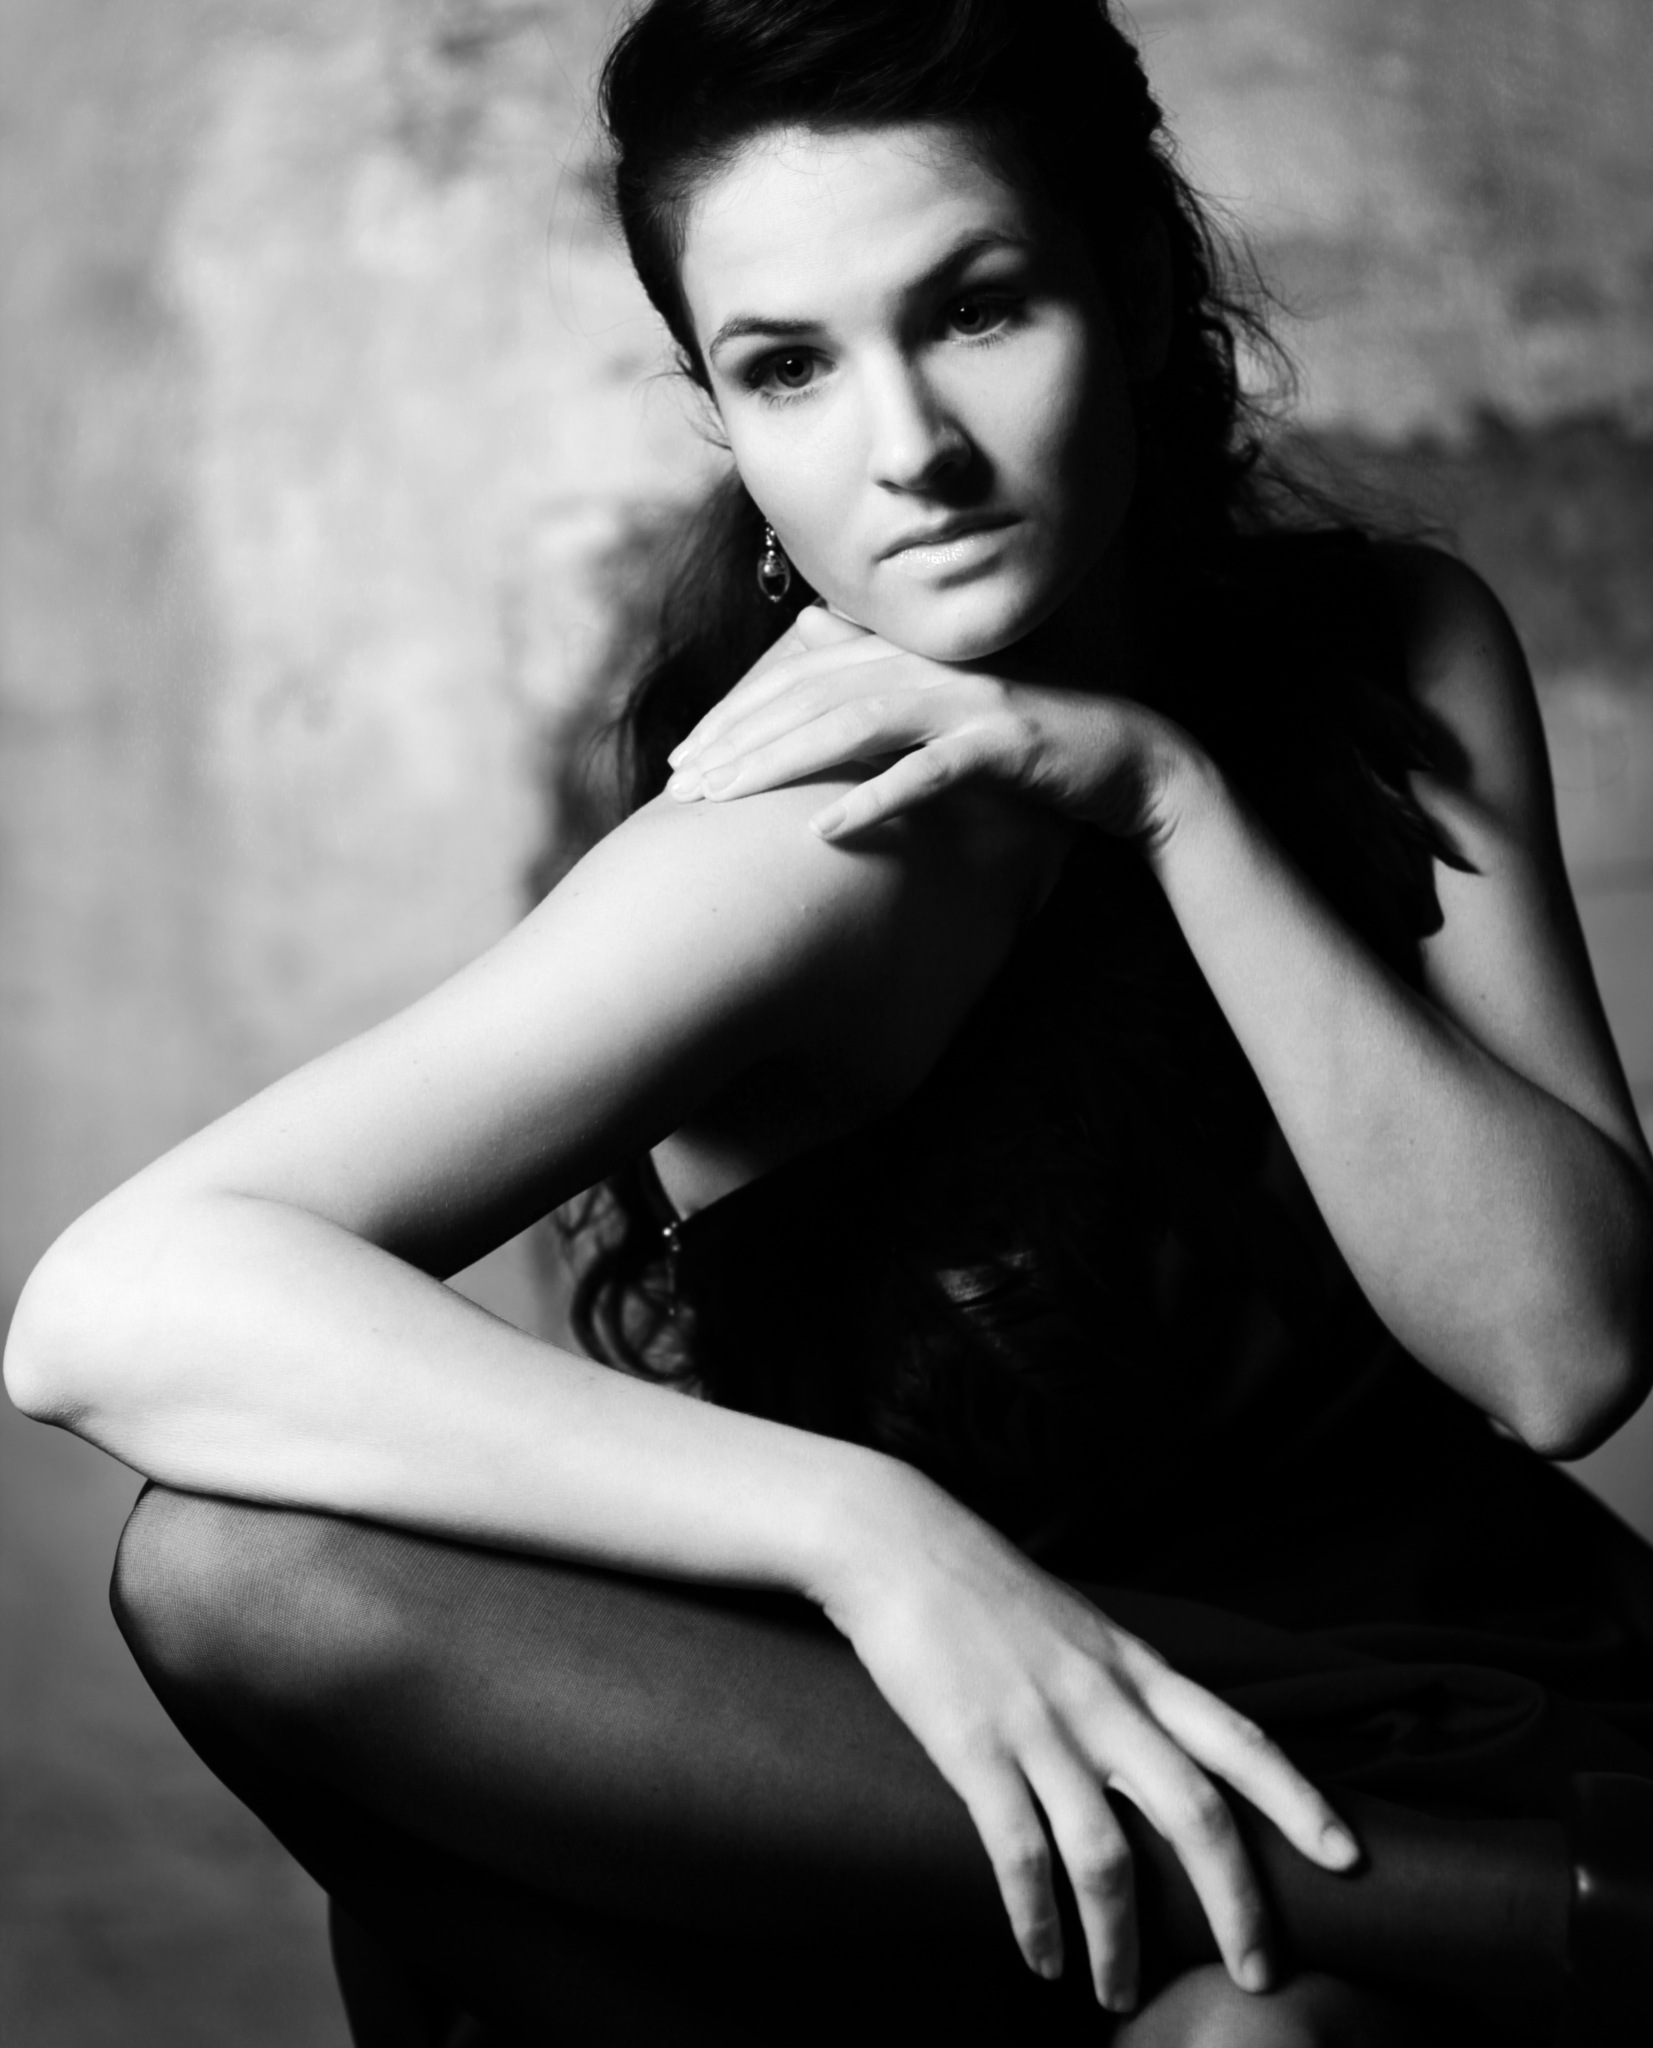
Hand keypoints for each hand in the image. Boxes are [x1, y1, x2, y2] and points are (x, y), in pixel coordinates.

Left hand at [665, 606, 1199, 847]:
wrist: (1126, 760)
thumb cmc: (1025, 743)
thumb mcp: (941, 707)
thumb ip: (874, 673)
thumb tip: (803, 631)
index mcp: (905, 656)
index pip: (798, 677)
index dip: (736, 714)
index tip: (683, 758)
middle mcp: (926, 667)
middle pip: (811, 696)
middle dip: (737, 740)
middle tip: (679, 787)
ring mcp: (966, 701)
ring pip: (853, 725)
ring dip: (781, 762)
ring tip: (724, 799)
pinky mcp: (1003, 743)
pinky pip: (928, 771)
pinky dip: (875, 799)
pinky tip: (824, 831)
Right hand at [816, 1464, 1359, 2012]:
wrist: (898, 1542)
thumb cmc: (988, 1589)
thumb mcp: (1082, 1629)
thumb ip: (1126, 1687)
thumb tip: (1163, 1748)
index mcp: (1136, 1669)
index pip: (1240, 1738)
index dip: (1299, 1801)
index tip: (1348, 1858)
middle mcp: (1103, 1702)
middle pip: (1197, 1814)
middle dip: (1238, 1905)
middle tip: (1258, 1973)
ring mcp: (1039, 1727)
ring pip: (1108, 1856)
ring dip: (1121, 1941)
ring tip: (1119, 1996)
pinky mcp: (973, 1748)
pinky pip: (1017, 1854)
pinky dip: (1036, 1919)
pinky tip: (1041, 1958)